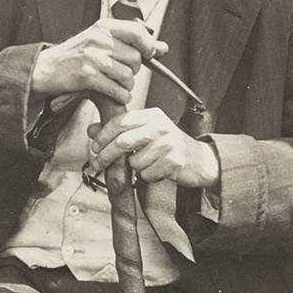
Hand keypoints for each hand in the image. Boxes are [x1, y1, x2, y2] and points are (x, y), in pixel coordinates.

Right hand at [30, 19, 167, 110]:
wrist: (48, 68)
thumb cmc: (78, 56)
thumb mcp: (102, 42)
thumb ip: (132, 43)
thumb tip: (163, 48)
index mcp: (104, 27)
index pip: (137, 32)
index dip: (149, 46)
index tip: (149, 54)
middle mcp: (99, 40)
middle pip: (135, 59)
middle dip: (134, 71)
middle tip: (123, 74)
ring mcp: (92, 58)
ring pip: (128, 76)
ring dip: (127, 86)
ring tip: (118, 85)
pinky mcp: (87, 76)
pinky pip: (116, 89)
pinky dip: (121, 96)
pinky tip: (116, 94)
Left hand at [86, 108, 220, 188]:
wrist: (200, 160)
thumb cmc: (169, 146)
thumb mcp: (145, 132)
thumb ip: (119, 130)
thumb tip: (92, 130)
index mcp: (152, 115)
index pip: (120, 121)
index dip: (103, 135)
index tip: (94, 147)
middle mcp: (160, 127)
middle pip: (123, 141)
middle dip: (106, 155)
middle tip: (97, 164)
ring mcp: (168, 144)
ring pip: (134, 162)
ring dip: (136, 168)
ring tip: (149, 164)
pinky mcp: (173, 161)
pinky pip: (147, 174)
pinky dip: (148, 176)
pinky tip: (159, 170)